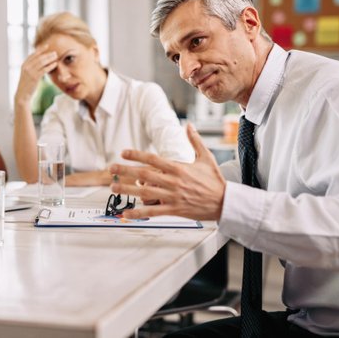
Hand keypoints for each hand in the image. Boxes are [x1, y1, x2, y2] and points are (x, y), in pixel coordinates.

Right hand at [14, 45, 57, 104]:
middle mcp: (26, 67)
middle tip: (55, 52)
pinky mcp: (34, 77)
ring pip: (42, 62)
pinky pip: (44, 69)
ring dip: (50, 58)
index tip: (47, 46)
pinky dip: (50, 66)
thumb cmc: (26, 85)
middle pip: (39, 57)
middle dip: (47, 54)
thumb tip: (40, 61)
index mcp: (24, 64)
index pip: (33, 54)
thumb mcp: (27, 74)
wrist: (22, 95)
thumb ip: (31, 67)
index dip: (40, 49)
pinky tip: (55, 64)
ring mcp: (30, 72)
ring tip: (56, 56)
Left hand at [108, 124, 225, 220]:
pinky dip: (138, 213)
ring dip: (127, 190)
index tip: (123, 152)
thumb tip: (189, 125)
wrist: (226, 202)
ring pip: (145, 193)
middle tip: (111, 168)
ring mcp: (173, 196)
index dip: (136, 155)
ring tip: (113, 187)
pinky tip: (126, 214)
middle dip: (126, 171)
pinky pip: (153, 212)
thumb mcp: (206, 157)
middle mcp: (173, 181)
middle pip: (144, 174)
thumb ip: (195, 141)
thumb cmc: (215, 181)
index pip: (153, 159)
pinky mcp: (175, 210)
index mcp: (178, 168)